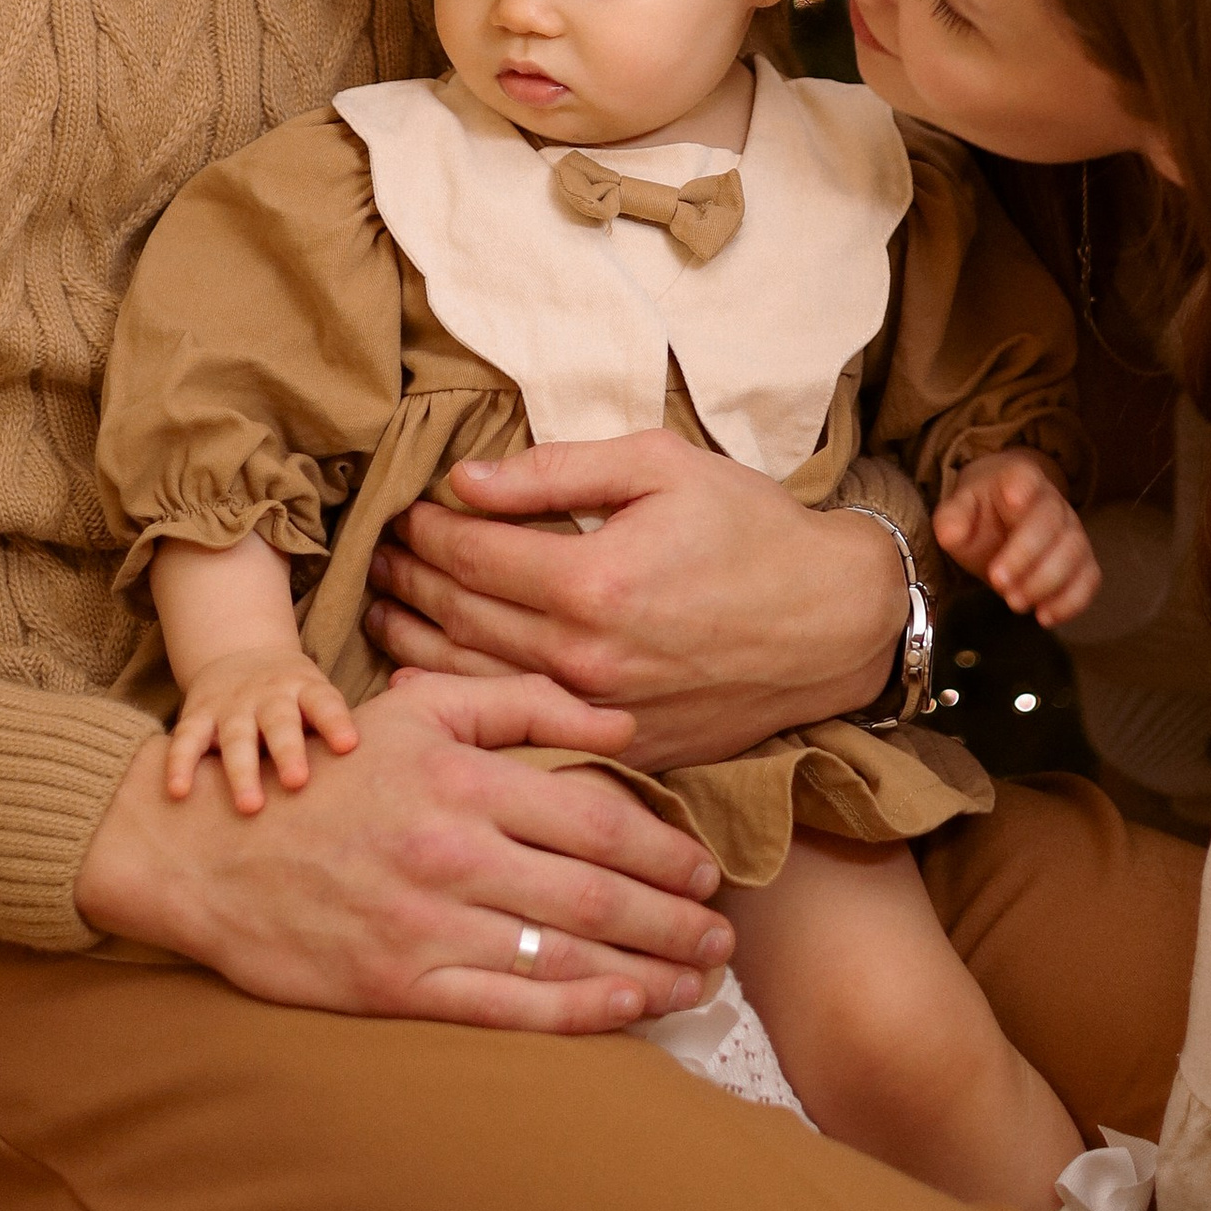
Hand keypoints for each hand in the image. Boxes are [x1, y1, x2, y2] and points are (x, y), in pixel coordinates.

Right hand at [76, 668, 733, 1030]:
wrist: (203, 852)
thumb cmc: (325, 774)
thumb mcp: (414, 709)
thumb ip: (518, 705)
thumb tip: (619, 723)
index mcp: (459, 781)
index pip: (593, 817)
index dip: (664, 847)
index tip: (707, 866)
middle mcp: (450, 855)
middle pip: (594, 892)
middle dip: (674, 917)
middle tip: (724, 934)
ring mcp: (424, 928)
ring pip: (563, 953)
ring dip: (647, 969)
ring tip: (699, 977)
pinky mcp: (397, 988)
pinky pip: (509, 1007)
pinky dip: (580, 1012)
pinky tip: (631, 1010)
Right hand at [168, 647, 360, 814]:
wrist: (239, 654)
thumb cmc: (295, 699)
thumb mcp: (320, 697)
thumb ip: (342, 729)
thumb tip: (396, 774)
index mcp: (306, 689)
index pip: (325, 703)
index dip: (336, 722)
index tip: (349, 746)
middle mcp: (269, 696)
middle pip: (280, 722)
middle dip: (288, 751)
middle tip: (298, 783)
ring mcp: (232, 705)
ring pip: (236, 737)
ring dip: (242, 770)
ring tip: (249, 806)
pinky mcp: (198, 715)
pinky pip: (187, 740)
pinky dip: (180, 764)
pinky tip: (178, 792)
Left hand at [366, 429, 908, 771]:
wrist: (832, 621)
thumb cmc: (752, 529)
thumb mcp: (662, 467)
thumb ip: (557, 471)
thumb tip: (467, 478)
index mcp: (592, 579)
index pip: (470, 552)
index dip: (423, 529)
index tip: (403, 512)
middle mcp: (585, 654)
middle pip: (457, 617)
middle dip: (406, 579)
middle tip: (378, 555)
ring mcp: (600, 709)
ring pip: (472, 679)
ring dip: (414, 641)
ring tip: (384, 609)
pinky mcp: (618, 744)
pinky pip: (517, 724)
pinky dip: (462, 699)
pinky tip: (430, 676)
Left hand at [934, 453, 1099, 629]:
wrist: (1004, 521)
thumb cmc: (981, 515)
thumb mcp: (958, 511)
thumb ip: (952, 519)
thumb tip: (950, 533)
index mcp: (1018, 479)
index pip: (1025, 477)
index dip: (1022, 489)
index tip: (1013, 500)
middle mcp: (1052, 502)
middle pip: (1051, 522)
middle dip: (1025, 556)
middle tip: (998, 582)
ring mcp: (1072, 531)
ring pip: (1074, 552)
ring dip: (1045, 582)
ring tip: (1014, 602)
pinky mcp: (1082, 560)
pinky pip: (1089, 579)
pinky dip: (1071, 601)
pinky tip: (1044, 616)